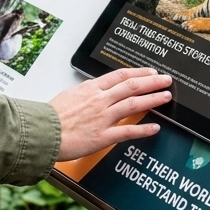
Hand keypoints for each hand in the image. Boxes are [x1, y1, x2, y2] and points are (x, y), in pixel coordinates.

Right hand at [51, 68, 172, 160]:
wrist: (42, 132)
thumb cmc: (51, 116)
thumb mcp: (69, 95)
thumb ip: (85, 93)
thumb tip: (94, 91)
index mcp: (91, 88)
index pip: (121, 76)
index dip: (138, 73)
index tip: (150, 73)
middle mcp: (100, 100)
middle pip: (132, 86)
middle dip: (152, 82)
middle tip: (166, 80)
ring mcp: (103, 117)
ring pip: (133, 104)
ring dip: (152, 99)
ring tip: (166, 97)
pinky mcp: (103, 136)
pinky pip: (128, 132)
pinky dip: (143, 129)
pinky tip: (155, 127)